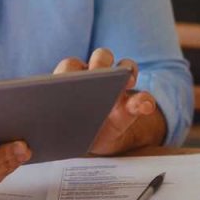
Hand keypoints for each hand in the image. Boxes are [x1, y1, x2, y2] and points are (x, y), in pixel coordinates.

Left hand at [52, 48, 166, 154]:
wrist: (93, 142)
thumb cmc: (72, 130)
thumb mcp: (65, 131)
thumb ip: (58, 120)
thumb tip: (54, 112)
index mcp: (73, 79)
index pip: (71, 66)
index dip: (73, 69)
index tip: (72, 77)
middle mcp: (97, 76)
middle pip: (102, 56)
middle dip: (101, 62)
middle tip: (100, 72)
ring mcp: (117, 87)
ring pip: (125, 67)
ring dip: (127, 72)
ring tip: (127, 82)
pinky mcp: (134, 103)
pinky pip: (144, 99)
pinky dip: (145, 102)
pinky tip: (145, 106)